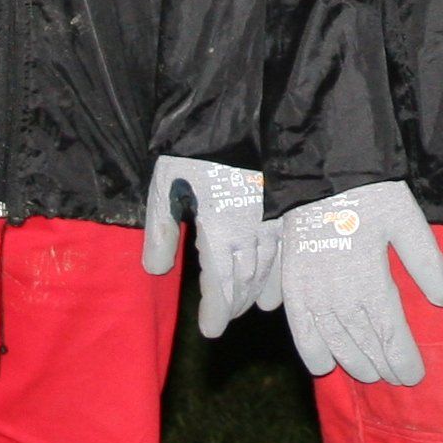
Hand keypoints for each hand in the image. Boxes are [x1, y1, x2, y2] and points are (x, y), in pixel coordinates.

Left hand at [141, 156, 281, 338]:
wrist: (234, 112)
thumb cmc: (193, 152)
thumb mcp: (165, 190)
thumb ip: (160, 233)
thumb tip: (156, 270)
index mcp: (220, 232)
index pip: (219, 284)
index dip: (216, 310)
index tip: (210, 330)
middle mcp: (251, 232)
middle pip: (245, 281)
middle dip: (234, 304)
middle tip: (225, 320)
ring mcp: (273, 219)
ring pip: (268, 267)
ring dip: (258, 290)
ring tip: (252, 306)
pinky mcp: (285, 205)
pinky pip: (286, 248)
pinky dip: (281, 270)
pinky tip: (280, 279)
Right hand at [277, 183, 442, 385]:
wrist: (320, 172)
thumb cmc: (369, 194)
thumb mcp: (407, 221)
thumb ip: (426, 263)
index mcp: (370, 283)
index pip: (390, 337)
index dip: (403, 361)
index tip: (414, 376)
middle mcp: (338, 297)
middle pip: (363, 346)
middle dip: (382, 366)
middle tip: (396, 379)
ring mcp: (311, 294)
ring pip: (334, 344)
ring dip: (353, 363)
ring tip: (370, 374)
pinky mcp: (292, 286)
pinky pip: (299, 331)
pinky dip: (312, 352)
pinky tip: (324, 365)